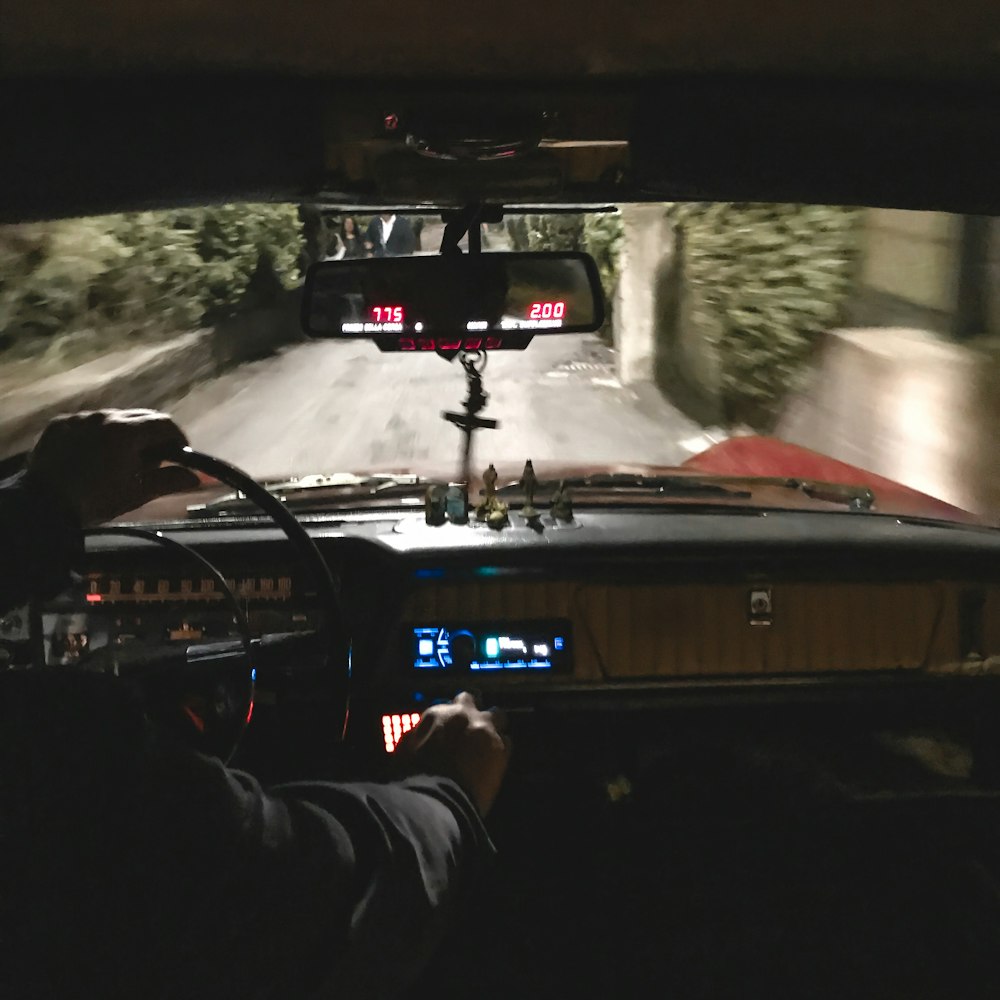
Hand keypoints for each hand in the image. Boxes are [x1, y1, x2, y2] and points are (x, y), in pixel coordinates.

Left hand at [25, 409, 200, 524]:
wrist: (43, 505)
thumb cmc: (97, 500)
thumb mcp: (138, 492)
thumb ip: (170, 480)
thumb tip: (196, 477)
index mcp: (126, 431)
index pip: (164, 424)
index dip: (178, 438)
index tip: (179, 455)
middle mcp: (104, 416)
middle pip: (140, 417)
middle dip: (153, 435)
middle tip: (154, 459)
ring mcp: (79, 418)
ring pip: (114, 419)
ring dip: (125, 434)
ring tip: (121, 459)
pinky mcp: (60, 424)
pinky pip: (88, 424)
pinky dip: (98, 436)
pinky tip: (94, 457)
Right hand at [395, 692, 509, 815]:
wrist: (439, 801)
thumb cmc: (415, 780)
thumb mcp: (405, 752)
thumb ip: (416, 737)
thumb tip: (419, 736)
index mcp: (436, 715)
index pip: (445, 705)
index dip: (447, 717)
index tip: (448, 727)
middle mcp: (462, 714)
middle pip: (471, 699)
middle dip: (470, 711)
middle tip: (468, 727)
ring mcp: (485, 728)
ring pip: (496, 714)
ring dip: (492, 725)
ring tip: (487, 742)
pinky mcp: (502, 747)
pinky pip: (508, 740)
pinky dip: (502, 748)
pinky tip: (495, 761)